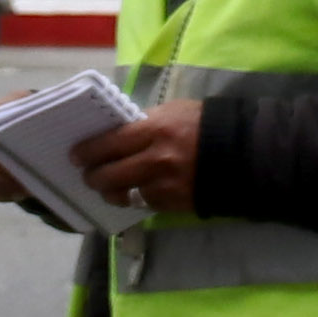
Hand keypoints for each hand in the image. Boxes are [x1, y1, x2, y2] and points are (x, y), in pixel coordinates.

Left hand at [76, 100, 202, 218]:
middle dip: (93, 176)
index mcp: (155, 130)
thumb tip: (116, 132)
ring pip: (123, 194)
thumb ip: (144, 122)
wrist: (242, 153)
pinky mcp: (173, 203)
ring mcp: (164, 185)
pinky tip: (130, 193)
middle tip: (87, 174)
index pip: (110, 142)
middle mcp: (156, 159)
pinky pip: (142, 204)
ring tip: (105, 187)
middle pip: (110, 174)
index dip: (88, 151)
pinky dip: (133, 199)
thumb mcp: (173, 112)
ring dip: (109, 192)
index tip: (75, 155)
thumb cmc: (204, 125)